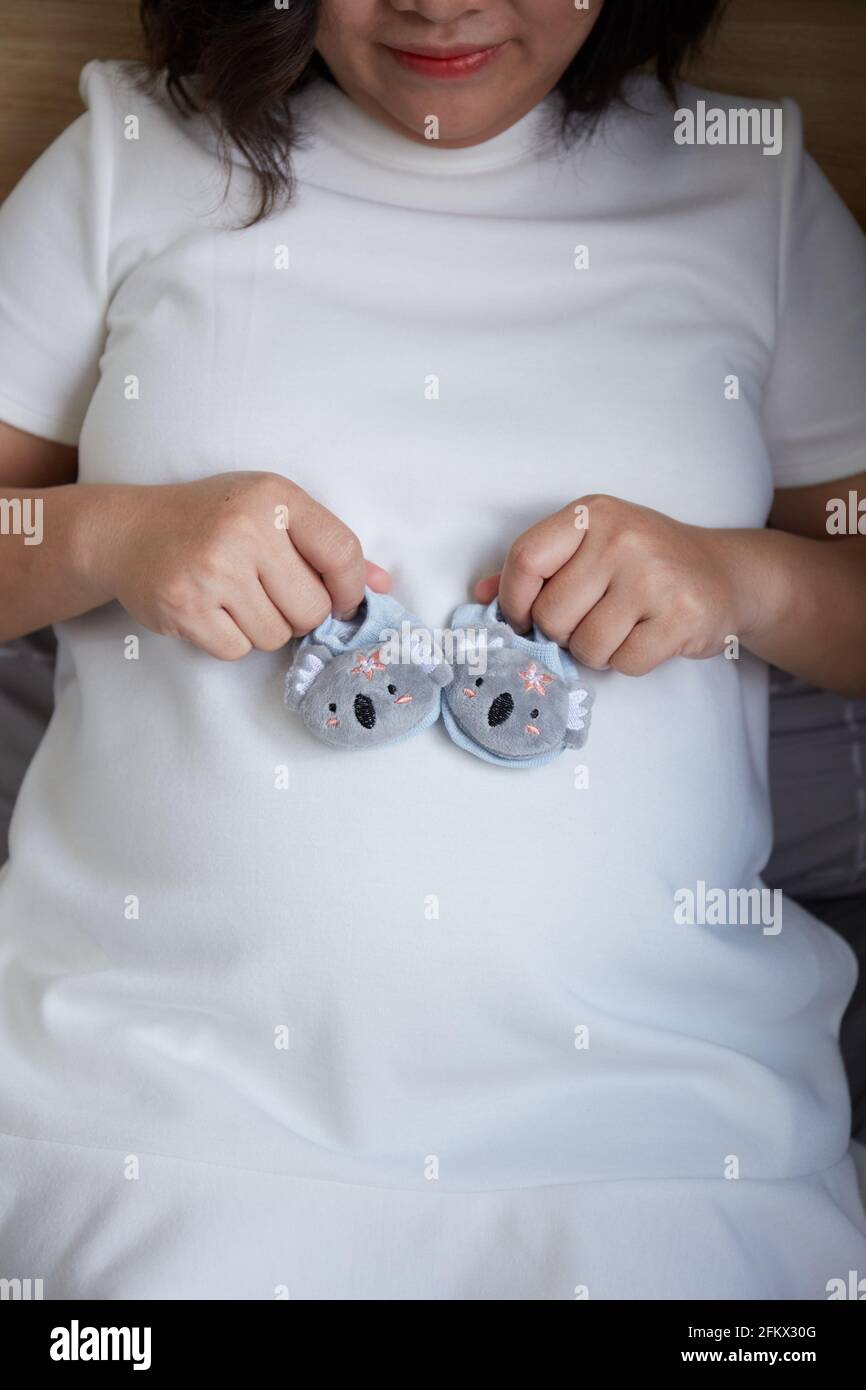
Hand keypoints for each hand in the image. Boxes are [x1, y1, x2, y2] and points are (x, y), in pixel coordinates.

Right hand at [95, 472, 389, 659]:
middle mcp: (245, 529)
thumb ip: (326, 547)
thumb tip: (381, 586)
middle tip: (268, 593)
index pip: (342, 553)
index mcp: (274, 498)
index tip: (340, 600)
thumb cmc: (212, 521)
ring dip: (262, 628)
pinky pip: (238, 651)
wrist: (129, 532)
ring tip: (235, 598)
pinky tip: (212, 611)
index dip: (350, 589)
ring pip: (276, 636)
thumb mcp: (270, 513)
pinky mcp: (186, 607)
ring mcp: (213, 570)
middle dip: (298, 613)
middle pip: (312, 609)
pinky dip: (230, 641)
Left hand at [475, 495, 759, 675]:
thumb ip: (537, 569)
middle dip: (563, 633)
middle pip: (552, 614)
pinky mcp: (681, 616)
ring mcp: (655, 576)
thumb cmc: (646, 564)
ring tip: (622, 628)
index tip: (522, 619)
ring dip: (598, 651)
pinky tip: (648, 637)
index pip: (526, 559)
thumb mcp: (592, 548)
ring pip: (587, 646)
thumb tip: (480, 596)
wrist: (726, 574)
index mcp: (593, 514)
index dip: (514, 601)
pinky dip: (630, 662)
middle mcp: (622, 538)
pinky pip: (625, 663)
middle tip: (589, 622)